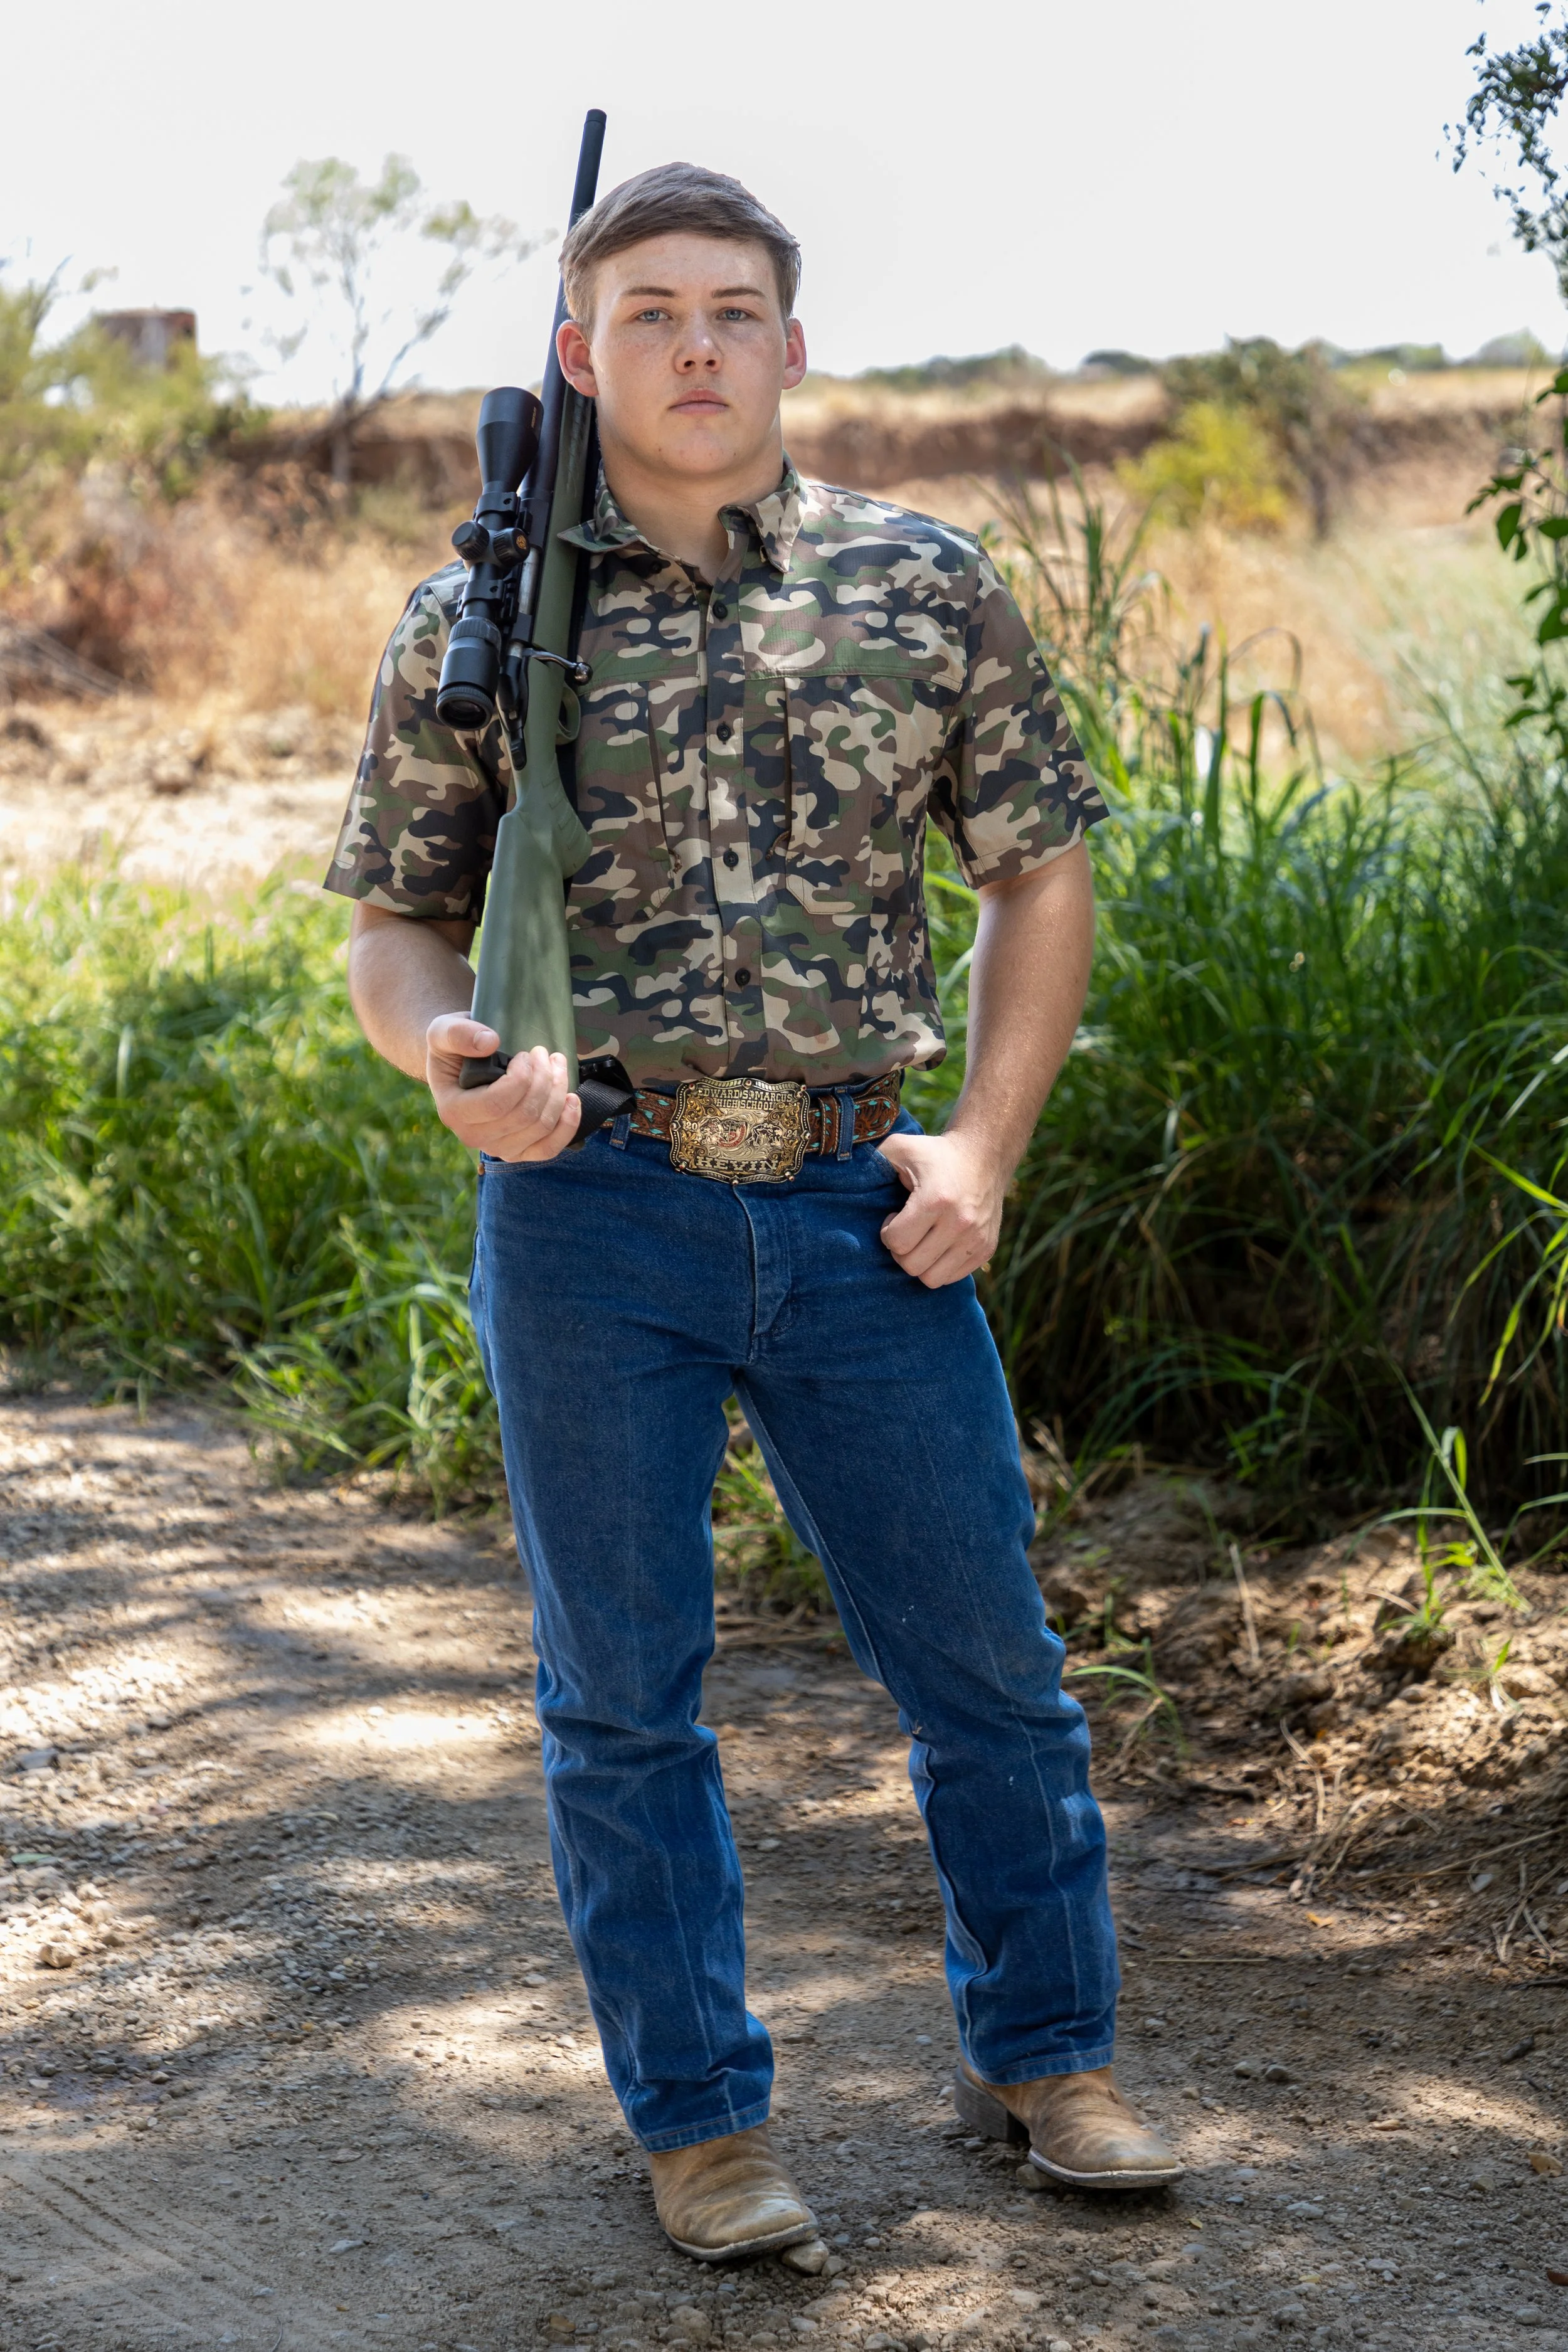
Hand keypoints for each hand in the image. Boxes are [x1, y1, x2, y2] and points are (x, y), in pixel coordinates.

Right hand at [426, 1016, 581, 1162]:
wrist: (460, 1065)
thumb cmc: (454, 1048)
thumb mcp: (443, 1031)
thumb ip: (457, 1033)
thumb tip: (489, 1043)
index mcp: (453, 1112)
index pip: (496, 1104)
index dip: (521, 1078)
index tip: (525, 1055)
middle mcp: (473, 1136)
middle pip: (524, 1116)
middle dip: (543, 1080)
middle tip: (544, 1053)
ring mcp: (497, 1147)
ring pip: (541, 1128)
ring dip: (557, 1093)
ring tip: (556, 1065)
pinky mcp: (519, 1151)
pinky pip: (549, 1149)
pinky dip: (567, 1125)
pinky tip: (571, 1100)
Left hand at [877, 1130, 1006, 1287]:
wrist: (984, 1154)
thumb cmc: (934, 1153)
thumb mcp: (900, 1147)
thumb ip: (872, 1161)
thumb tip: (841, 1179)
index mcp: (936, 1199)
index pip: (896, 1243)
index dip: (887, 1231)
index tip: (893, 1216)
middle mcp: (960, 1222)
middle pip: (912, 1266)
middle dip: (901, 1251)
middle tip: (905, 1230)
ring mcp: (976, 1239)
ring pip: (932, 1279)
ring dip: (920, 1262)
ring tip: (921, 1239)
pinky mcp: (987, 1249)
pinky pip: (952, 1277)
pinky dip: (940, 1266)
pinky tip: (938, 1243)